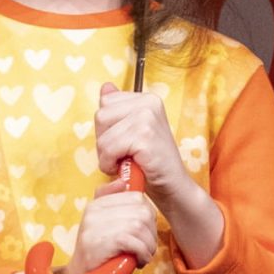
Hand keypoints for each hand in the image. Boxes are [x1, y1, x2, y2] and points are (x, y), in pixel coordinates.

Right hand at [0, 183, 161, 273]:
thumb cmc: (98, 256)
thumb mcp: (104, 226)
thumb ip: (112, 203)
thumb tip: (123, 182)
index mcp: (96, 204)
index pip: (136, 197)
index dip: (147, 216)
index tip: (143, 232)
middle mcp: (93, 212)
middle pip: (142, 211)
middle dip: (151, 232)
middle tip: (146, 248)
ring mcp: (94, 227)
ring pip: (140, 225)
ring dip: (148, 245)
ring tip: (142, 256)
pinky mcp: (100, 243)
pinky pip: (134, 241)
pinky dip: (142, 253)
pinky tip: (138, 262)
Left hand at [92, 83, 221, 266]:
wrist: (172, 187)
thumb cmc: (150, 163)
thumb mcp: (132, 131)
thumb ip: (118, 109)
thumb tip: (105, 86)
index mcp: (146, 98)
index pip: (105, 103)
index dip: (108, 128)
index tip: (125, 141)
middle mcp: (149, 103)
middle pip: (100, 116)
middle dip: (105, 141)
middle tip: (125, 154)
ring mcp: (147, 118)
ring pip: (102, 135)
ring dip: (107, 156)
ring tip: (127, 162)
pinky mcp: (144, 137)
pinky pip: (108, 149)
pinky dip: (111, 164)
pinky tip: (128, 168)